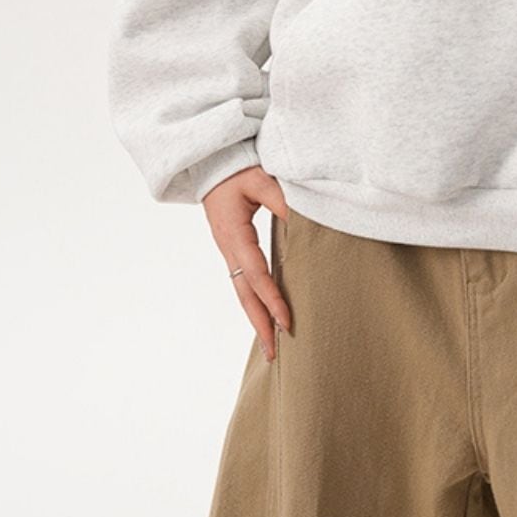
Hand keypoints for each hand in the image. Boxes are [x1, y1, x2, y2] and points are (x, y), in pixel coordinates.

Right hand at [202, 164, 292, 357]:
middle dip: (258, 323)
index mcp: (234, 233)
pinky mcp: (232, 247)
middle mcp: (228, 247)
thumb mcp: (260, 179)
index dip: (271, 299)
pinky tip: (265, 312)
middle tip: (273, 354)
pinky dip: (254, 299)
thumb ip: (283, 200)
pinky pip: (243, 279)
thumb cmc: (236, 167)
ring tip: (270, 344)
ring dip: (255, 316)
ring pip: (241, 290)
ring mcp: (228, 249)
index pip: (256, 274)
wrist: (210, 162)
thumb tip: (305, 222)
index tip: (286, 322)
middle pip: (243, 293)